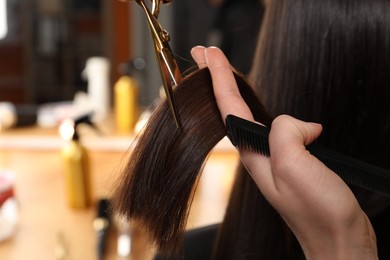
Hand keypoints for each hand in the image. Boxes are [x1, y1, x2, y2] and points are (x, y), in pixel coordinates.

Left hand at [191, 46, 377, 259]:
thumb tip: (295, 124)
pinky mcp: (290, 162)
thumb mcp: (294, 165)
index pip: (229, 106)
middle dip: (218, 79)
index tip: (209, 54)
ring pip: (250, 116)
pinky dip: (266, 111)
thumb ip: (285, 133)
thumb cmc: (316, 211)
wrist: (336, 239)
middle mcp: (258, 154)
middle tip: (205, 54)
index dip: (219, 77)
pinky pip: (274, 129)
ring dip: (236, 92)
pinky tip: (271, 109)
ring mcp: (273, 158)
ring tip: (224, 72)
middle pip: (231, 108)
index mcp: (254, 153)